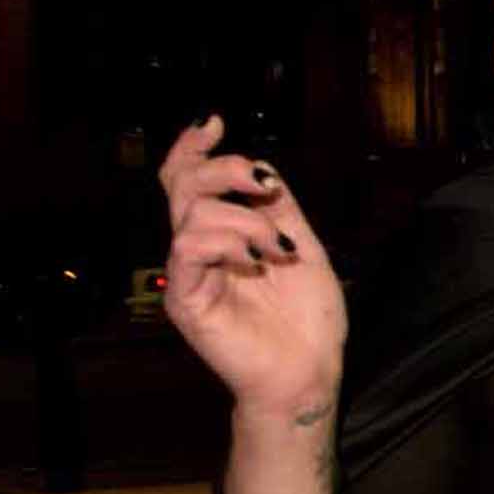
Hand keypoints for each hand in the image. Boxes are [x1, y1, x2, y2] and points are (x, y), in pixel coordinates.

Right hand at [158, 116, 344, 420]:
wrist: (310, 370)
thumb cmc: (309, 318)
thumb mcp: (303, 247)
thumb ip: (278, 209)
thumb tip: (261, 169)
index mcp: (222, 235)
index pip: (188, 182)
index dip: (192, 148)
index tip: (214, 123)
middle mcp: (198, 250)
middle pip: (183, 185)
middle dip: (224, 169)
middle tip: (265, 185)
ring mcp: (188, 274)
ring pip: (193, 213)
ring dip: (246, 219)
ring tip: (278, 248)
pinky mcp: (185, 299)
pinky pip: (188, 248)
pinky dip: (227, 241)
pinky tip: (257, 257)